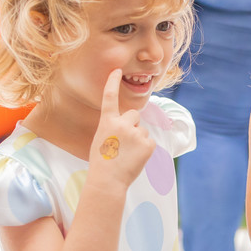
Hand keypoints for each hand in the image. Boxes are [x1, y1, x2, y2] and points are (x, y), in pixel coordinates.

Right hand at [88, 69, 155, 187]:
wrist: (108, 180)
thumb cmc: (102, 163)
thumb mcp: (102, 139)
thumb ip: (113, 128)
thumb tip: (129, 126)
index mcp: (107, 122)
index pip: (110, 97)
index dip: (112, 82)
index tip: (117, 70)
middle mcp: (122, 123)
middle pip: (134, 115)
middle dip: (132, 125)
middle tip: (124, 143)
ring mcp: (136, 133)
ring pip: (142, 130)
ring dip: (138, 140)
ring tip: (127, 154)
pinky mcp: (148, 144)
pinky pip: (149, 142)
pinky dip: (145, 150)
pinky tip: (135, 158)